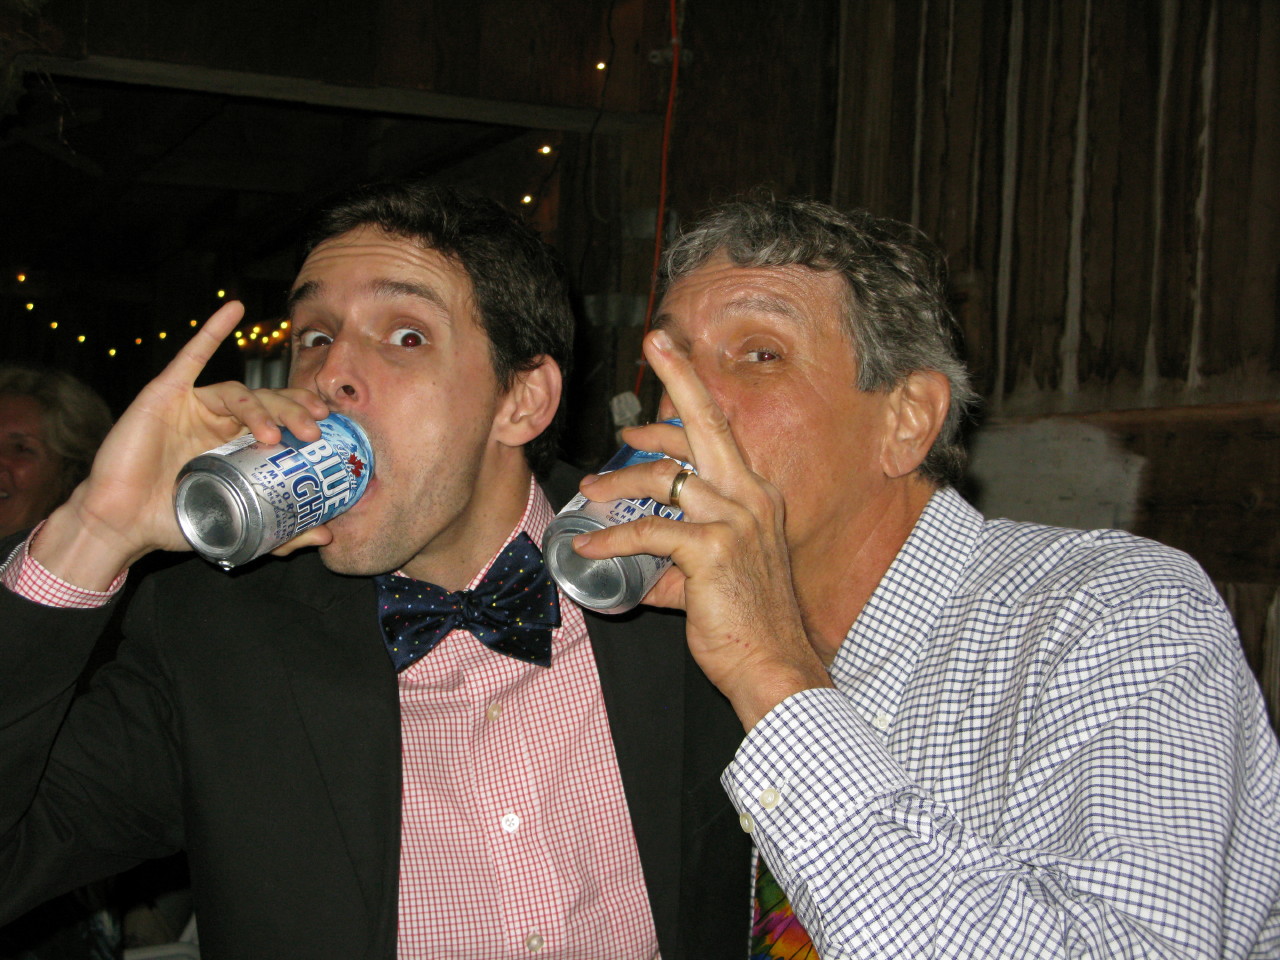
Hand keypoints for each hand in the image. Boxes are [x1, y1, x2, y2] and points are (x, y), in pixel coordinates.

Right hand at [31, 302, 329, 587]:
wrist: (121, 524)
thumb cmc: (176, 521)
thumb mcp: (238, 526)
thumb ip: (282, 533)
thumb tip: (328, 538)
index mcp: (238, 443)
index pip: (281, 419)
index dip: (305, 416)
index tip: (329, 428)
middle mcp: (220, 421)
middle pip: (268, 403)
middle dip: (295, 413)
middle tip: (314, 432)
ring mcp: (193, 405)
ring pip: (240, 392)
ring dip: (263, 409)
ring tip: (276, 436)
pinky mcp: (165, 394)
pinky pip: (190, 357)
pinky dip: (212, 331)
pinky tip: (234, 310)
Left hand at [571, 330, 833, 728]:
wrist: (774, 664)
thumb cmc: (747, 623)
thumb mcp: (713, 577)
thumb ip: (678, 562)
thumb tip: (639, 566)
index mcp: (756, 495)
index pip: (719, 432)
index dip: (688, 398)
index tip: (661, 376)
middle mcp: (751, 496)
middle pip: (708, 421)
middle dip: (680, 374)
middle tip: (654, 343)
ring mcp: (735, 520)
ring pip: (663, 477)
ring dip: (617, 482)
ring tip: (588, 495)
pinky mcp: (713, 550)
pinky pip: (649, 532)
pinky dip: (612, 540)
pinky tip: (588, 549)